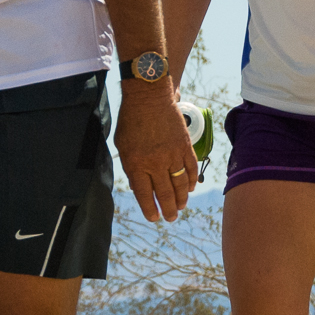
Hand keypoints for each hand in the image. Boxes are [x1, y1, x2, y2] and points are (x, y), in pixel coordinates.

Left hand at [116, 82, 198, 222]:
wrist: (148, 97)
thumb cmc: (131, 120)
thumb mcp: (122, 145)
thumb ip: (131, 166)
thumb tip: (139, 185)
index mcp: (136, 164)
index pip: (145, 194)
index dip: (150, 209)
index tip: (154, 218)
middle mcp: (155, 163)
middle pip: (164, 193)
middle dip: (168, 209)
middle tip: (171, 218)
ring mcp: (172, 155)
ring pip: (180, 184)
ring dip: (181, 199)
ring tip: (180, 207)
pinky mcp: (184, 146)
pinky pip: (191, 168)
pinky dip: (191, 181)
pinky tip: (189, 189)